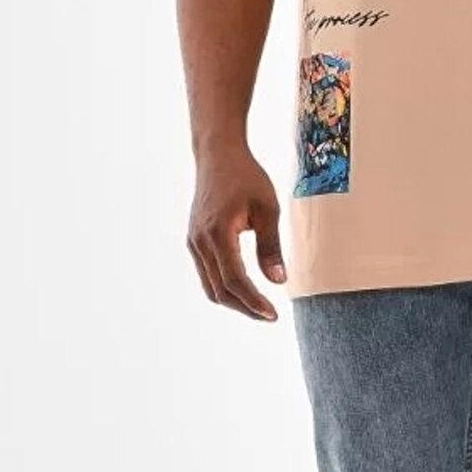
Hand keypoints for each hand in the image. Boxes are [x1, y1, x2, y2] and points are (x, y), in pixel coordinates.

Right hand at [187, 145, 287, 320]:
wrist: (218, 155)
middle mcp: (200, 242)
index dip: (253, 301)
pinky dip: (223, 287)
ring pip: (210, 286)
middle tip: (269, 315)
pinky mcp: (194, 240)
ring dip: (234, 301)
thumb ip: (270, 247)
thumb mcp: (267, 209)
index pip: (234, 280)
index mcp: (218, 233)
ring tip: (258, 306)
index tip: (272, 314)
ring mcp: (193, 242)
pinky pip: (206, 274)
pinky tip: (243, 288)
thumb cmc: (246, 177)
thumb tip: (278, 281)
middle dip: (245, 308)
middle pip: (220, 290)